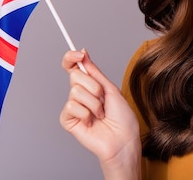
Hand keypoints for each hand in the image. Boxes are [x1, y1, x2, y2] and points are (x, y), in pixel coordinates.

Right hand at [60, 50, 140, 178]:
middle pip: (75, 76)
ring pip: (75, 91)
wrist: (123, 139)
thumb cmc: (122, 118)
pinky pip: (71, 106)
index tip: (78, 54)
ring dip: (94, 102)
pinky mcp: (68, 120)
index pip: (73, 67)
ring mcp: (73, 107)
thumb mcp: (111, 89)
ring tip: (100, 114)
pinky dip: (86, 113)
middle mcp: (80, 94)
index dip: (71, 58)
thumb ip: (94, 72)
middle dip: (94, 86)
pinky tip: (91, 121)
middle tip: (103, 99)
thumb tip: (84, 54)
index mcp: (90, 85)